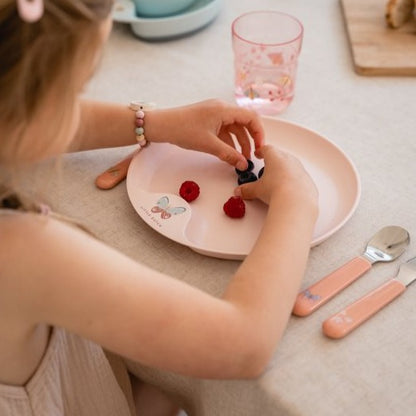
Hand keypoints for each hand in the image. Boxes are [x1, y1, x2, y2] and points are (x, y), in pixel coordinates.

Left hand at [145, 100, 263, 170]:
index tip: (260, 148)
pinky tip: (228, 155)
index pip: (251, 117)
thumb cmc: (183, 130)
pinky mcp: (208, 120)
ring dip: (238, 143)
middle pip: (244, 123)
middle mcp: (222, 109)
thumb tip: (244, 165)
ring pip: (234, 129)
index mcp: (224, 109)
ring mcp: (215, 114)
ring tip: (240, 160)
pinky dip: (228, 142)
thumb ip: (229, 155)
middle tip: (251, 157)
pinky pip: (224, 131)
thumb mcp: (208, 145)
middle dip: (249, 141)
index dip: (259, 132)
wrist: (161, 125)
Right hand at [235, 145, 318, 207]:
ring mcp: (300, 170)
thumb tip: (240, 192)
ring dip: (284, 172)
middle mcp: (289, 160)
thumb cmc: (277, 189)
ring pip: (291, 167)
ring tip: (276, 183)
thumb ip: (247, 189)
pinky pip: (299, 179)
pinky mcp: (308, 181)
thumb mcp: (257, 190)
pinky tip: (288, 191)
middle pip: (280, 156)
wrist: (296, 201)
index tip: (258, 154)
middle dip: (273, 162)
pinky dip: (294, 182)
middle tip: (266, 170)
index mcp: (275, 156)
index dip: (260, 151)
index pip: (266, 149)